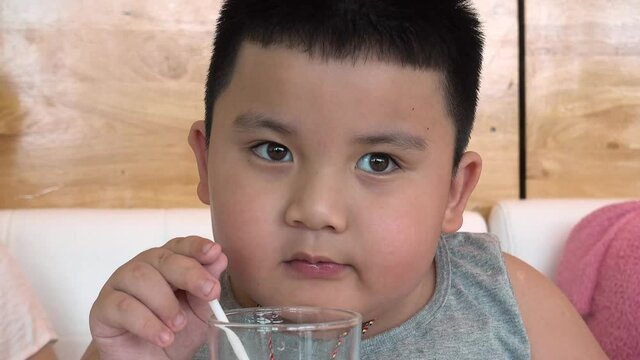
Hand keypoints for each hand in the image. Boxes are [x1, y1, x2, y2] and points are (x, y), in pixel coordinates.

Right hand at [87, 236, 227, 359]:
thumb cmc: (172, 332)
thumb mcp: (199, 312)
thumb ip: (206, 287)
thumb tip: (219, 259)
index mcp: (167, 263)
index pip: (180, 245)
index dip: (196, 246)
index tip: (214, 252)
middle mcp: (142, 267)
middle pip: (163, 258)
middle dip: (189, 273)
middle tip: (209, 292)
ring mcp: (120, 285)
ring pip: (140, 277)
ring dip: (165, 302)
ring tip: (179, 325)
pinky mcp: (103, 308)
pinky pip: (123, 306)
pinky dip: (147, 322)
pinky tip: (163, 336)